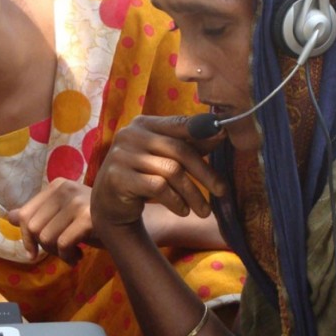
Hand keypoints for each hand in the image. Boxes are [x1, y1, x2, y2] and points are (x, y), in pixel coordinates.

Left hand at [8, 178, 95, 264]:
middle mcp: (66, 189)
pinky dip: (68, 257)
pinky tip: (79, 255)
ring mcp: (78, 202)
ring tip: (72, 253)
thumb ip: (37, 214)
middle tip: (60, 251)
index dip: (25, 237)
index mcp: (57, 185)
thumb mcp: (62, 215)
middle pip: (33, 228)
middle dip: (43, 247)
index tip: (32, 252)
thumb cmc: (93, 221)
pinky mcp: (90, 218)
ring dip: (58, 254)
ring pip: (47, 238)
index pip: (24, 214)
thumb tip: (8, 216)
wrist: (131, 225)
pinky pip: (63, 244)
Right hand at [90, 115, 225, 231]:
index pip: (180, 124)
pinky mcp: (117, 177)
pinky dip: (175, 201)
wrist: (110, 203)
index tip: (225, 139)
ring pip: (171, 171)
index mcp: (144, 124)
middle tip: (222, 191)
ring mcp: (121, 155)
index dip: (204, 132)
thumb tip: (221, 131)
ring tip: (203, 210)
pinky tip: (183, 211)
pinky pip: (158, 187)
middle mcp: (130, 135)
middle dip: (205, 173)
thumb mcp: (166, 157)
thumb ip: (190, 144)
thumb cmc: (144, 176)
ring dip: (192, 194)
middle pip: (179, 150)